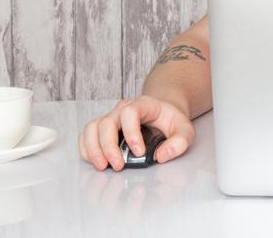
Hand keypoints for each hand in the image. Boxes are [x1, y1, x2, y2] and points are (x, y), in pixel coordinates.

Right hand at [79, 95, 194, 171]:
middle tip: (118, 166)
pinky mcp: (102, 129)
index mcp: (143, 105)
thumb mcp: (185, 130)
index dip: (131, 133)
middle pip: (107, 122)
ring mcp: (111, 118)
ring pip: (92, 128)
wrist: (163, 114)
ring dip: (94, 149)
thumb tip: (162, 156)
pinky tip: (96, 162)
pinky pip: (87, 136)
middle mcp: (123, 109)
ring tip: (103, 166)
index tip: (139, 152)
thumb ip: (180, 142)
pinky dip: (87, 149)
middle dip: (109, 147)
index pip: (130, 113)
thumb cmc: (171, 121)